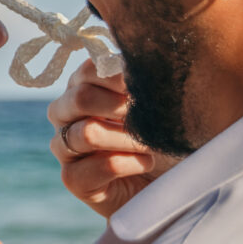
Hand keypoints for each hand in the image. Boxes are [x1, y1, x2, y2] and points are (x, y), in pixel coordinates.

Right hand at [47, 59, 178, 218]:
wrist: (176, 185)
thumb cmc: (168, 137)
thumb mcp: (162, 103)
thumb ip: (149, 80)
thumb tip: (148, 59)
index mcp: (84, 87)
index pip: (89, 70)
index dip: (119, 77)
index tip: (146, 87)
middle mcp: (67, 115)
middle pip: (80, 98)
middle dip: (121, 107)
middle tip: (147, 116)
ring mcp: (66, 148)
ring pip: (86, 133)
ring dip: (127, 138)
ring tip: (151, 145)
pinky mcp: (74, 180)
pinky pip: (94, 167)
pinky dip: (128, 164)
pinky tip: (145, 163)